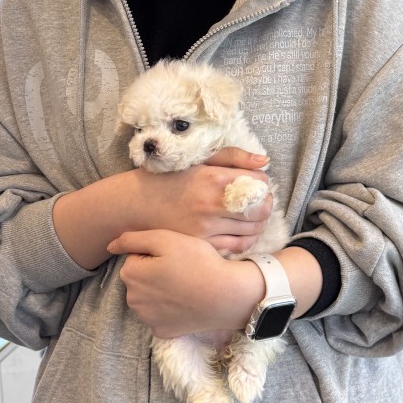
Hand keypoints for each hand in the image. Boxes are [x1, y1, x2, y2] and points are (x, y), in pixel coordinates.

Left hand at [107, 230, 262, 337]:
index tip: (173, 256)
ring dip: (159, 291)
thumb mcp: (166, 239)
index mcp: (130, 275)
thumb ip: (133, 239)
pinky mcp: (161, 332)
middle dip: (153, 273)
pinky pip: (159, 315)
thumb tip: (109, 246)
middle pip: (139, 279)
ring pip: (148, 298)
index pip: (134, 258)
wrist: (226, 296)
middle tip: (180, 269)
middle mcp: (132, 300)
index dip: (154, 254)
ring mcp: (147, 319)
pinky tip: (184, 302)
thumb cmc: (198, 262)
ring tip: (184, 285)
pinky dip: (168, 309)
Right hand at [127, 147, 273, 254]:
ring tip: (251, 216)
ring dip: (259, 222)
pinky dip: (247, 239)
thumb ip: (233, 157)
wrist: (136, 204)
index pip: (260, 182)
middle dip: (265, 204)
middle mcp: (212, 204)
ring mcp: (207, 227)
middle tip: (258, 202)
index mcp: (214, 178)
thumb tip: (264, 161)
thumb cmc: (169, 178)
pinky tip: (242, 231)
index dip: (262, 183)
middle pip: (261, 208)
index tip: (256, 184)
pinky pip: (238, 246)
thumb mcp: (199, 159)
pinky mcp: (202, 244)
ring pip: (253, 229)